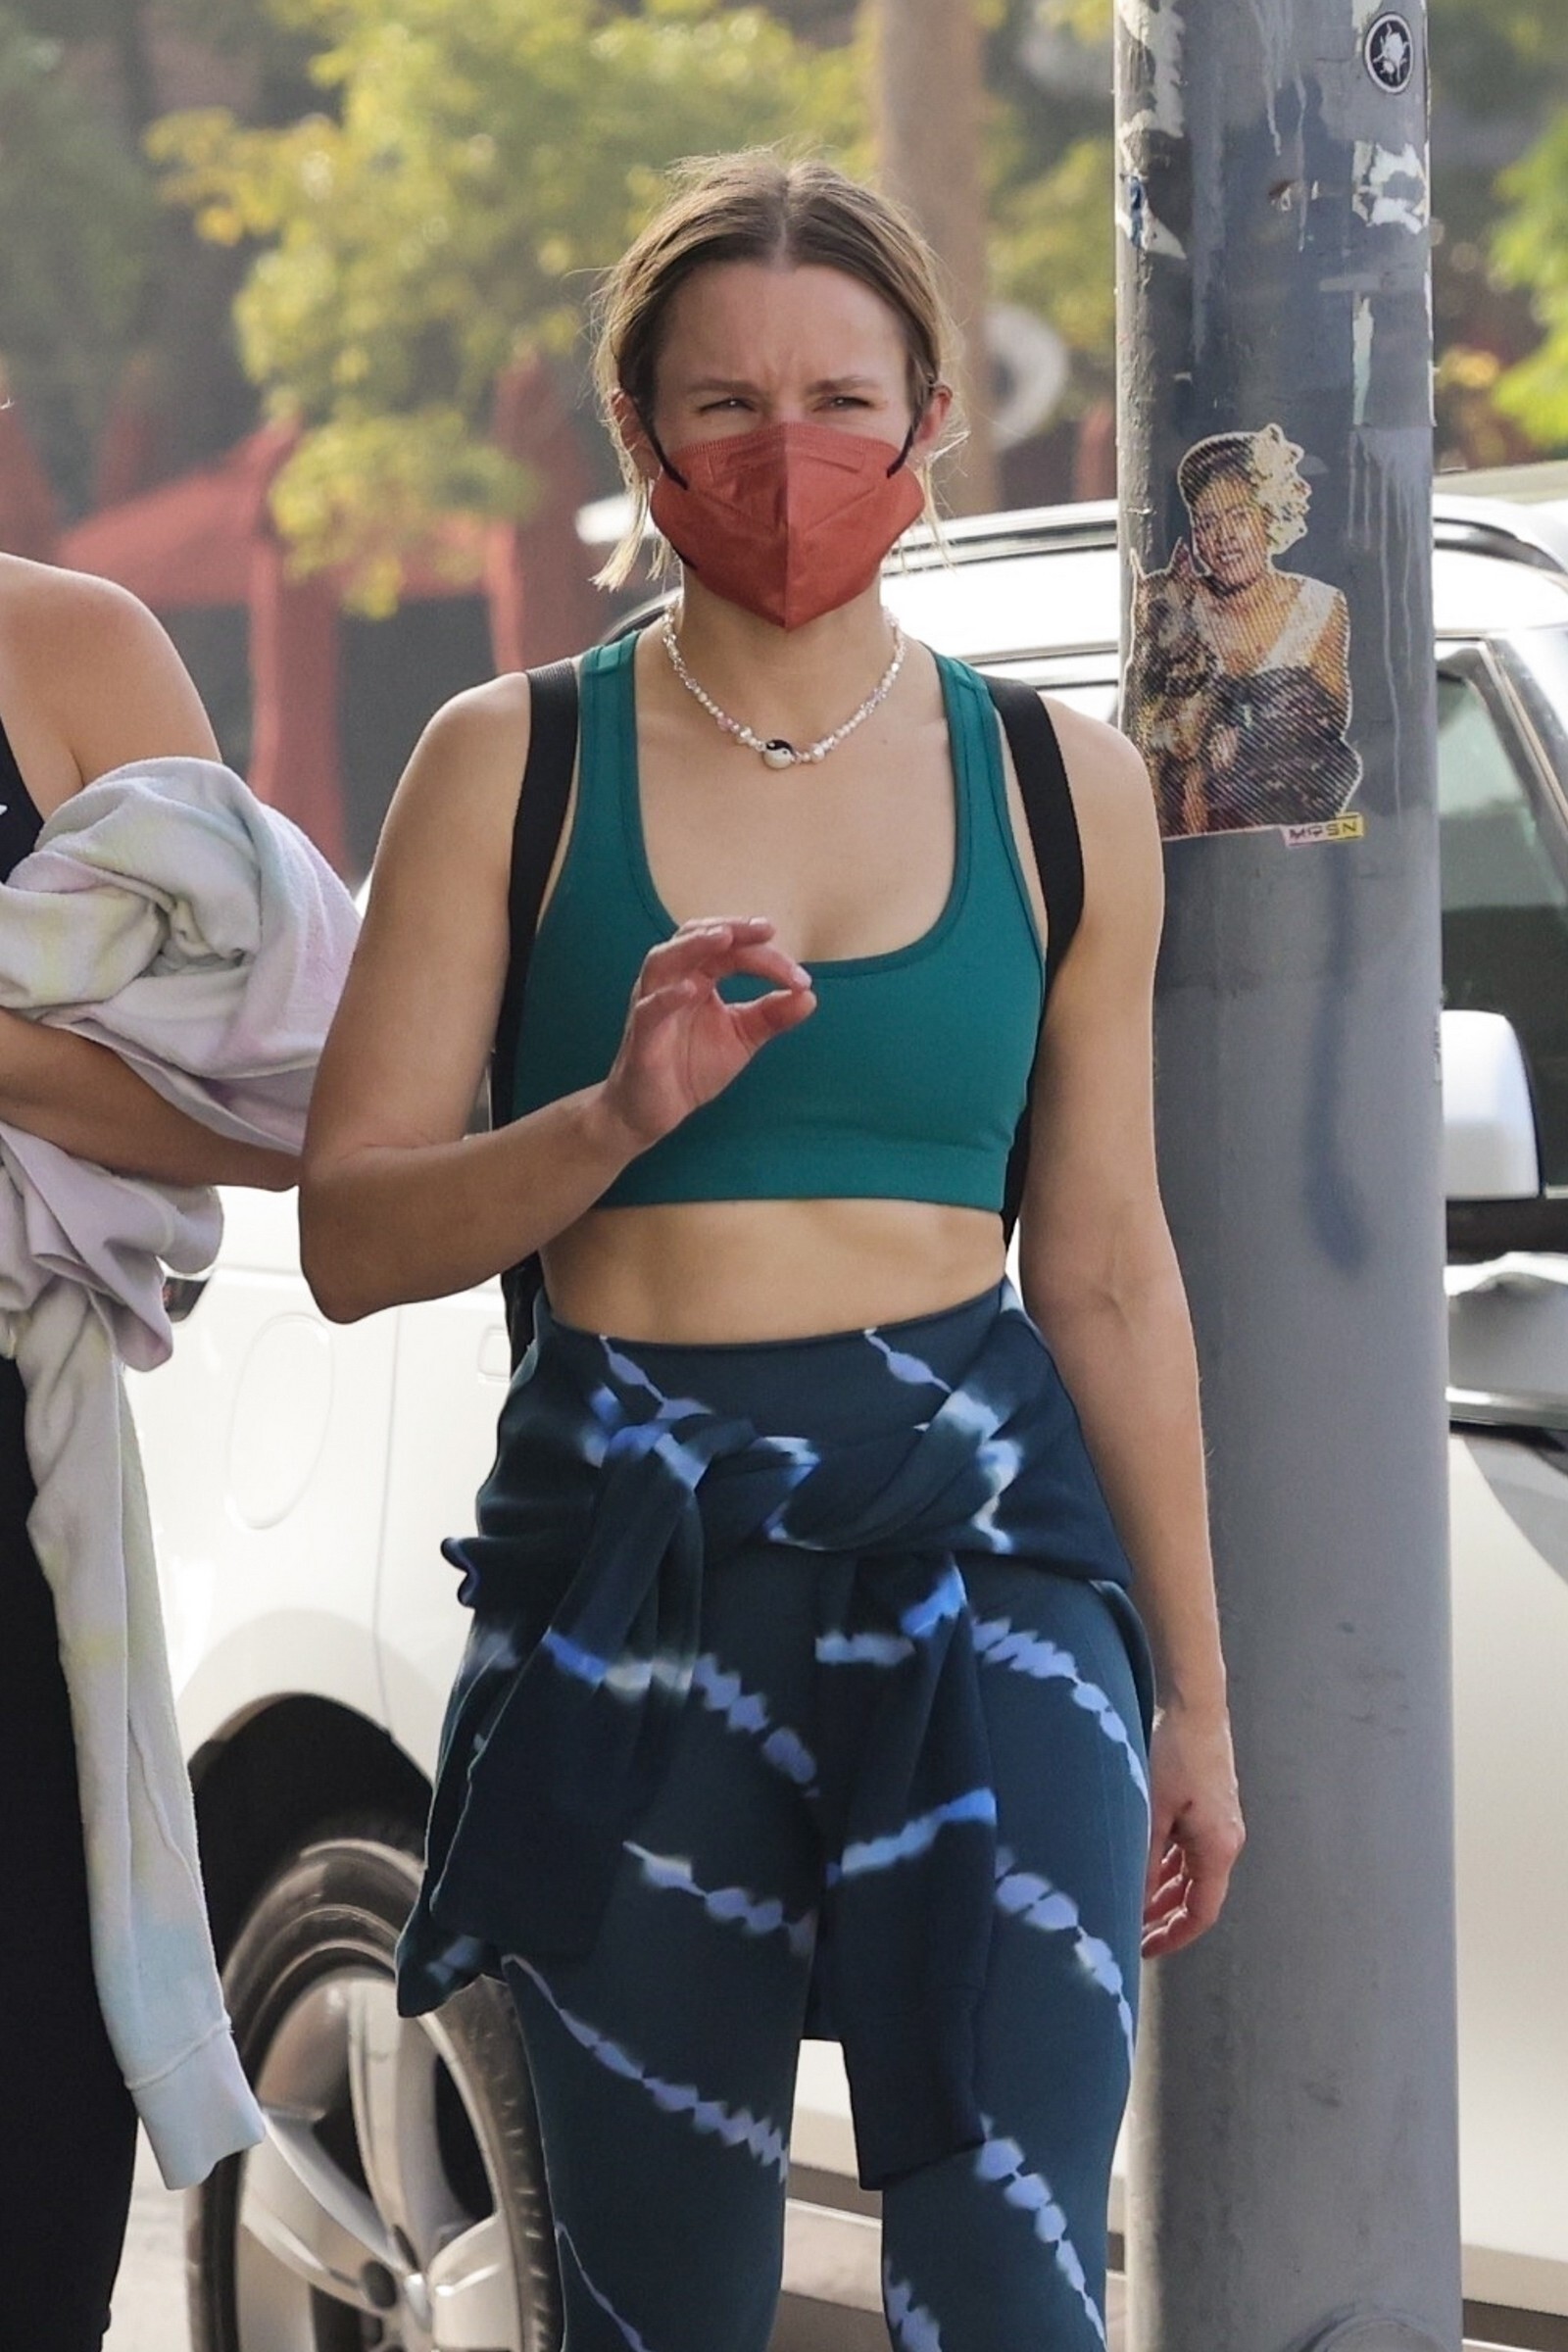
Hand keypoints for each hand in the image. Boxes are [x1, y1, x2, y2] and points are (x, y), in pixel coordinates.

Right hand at [601, 917, 815, 1150]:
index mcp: (698, 978)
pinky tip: (692, 989)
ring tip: (724, 937)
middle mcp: (672, 982)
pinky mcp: (641, 1035)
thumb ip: (771, 1016)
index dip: (766, 957)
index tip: (800, 977)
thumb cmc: (691, 1068)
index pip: (731, 952)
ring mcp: (652, 1004)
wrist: (654, 1111)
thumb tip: (809, 996)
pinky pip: (650, 1008)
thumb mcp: (741, 1038)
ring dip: (693, 945)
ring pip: (663, 960)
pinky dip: (668, 996)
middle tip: (764, 928)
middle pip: (696, 939)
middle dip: (730, 929)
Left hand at [1141, 1699, 1244, 1958]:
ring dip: (1164, 1889)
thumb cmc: (1176, 1753)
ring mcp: (1219, 1821)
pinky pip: (1189, 1847)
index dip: (1175, 1936)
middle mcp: (1226, 1839)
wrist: (1195, 1704)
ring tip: (1131, 1901)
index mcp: (1219, 1847)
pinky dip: (1168, 1862)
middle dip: (1165, 1915)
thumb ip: (1143, 1860)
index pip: (1203, 1912)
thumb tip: (1133, 1902)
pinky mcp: (1209, 1805)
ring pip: (1191, 1870)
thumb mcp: (1152, 1811)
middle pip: (1198, 1894)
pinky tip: (1142, 1864)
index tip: (1146, 1949)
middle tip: (1131, 1930)